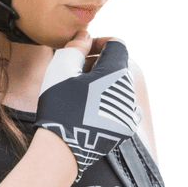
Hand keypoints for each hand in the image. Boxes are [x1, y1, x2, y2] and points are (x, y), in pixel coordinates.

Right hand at [35, 34, 139, 178]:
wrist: (61, 150)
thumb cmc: (59, 106)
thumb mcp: (61, 68)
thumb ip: (76, 47)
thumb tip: (85, 36)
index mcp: (115, 72)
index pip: (116, 45)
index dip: (99, 43)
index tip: (82, 50)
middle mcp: (128, 91)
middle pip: (117, 66)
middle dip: (98, 64)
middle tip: (74, 72)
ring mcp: (128, 112)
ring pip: (119, 87)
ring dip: (102, 83)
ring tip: (78, 93)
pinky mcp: (125, 129)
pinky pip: (122, 107)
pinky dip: (109, 103)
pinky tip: (91, 109)